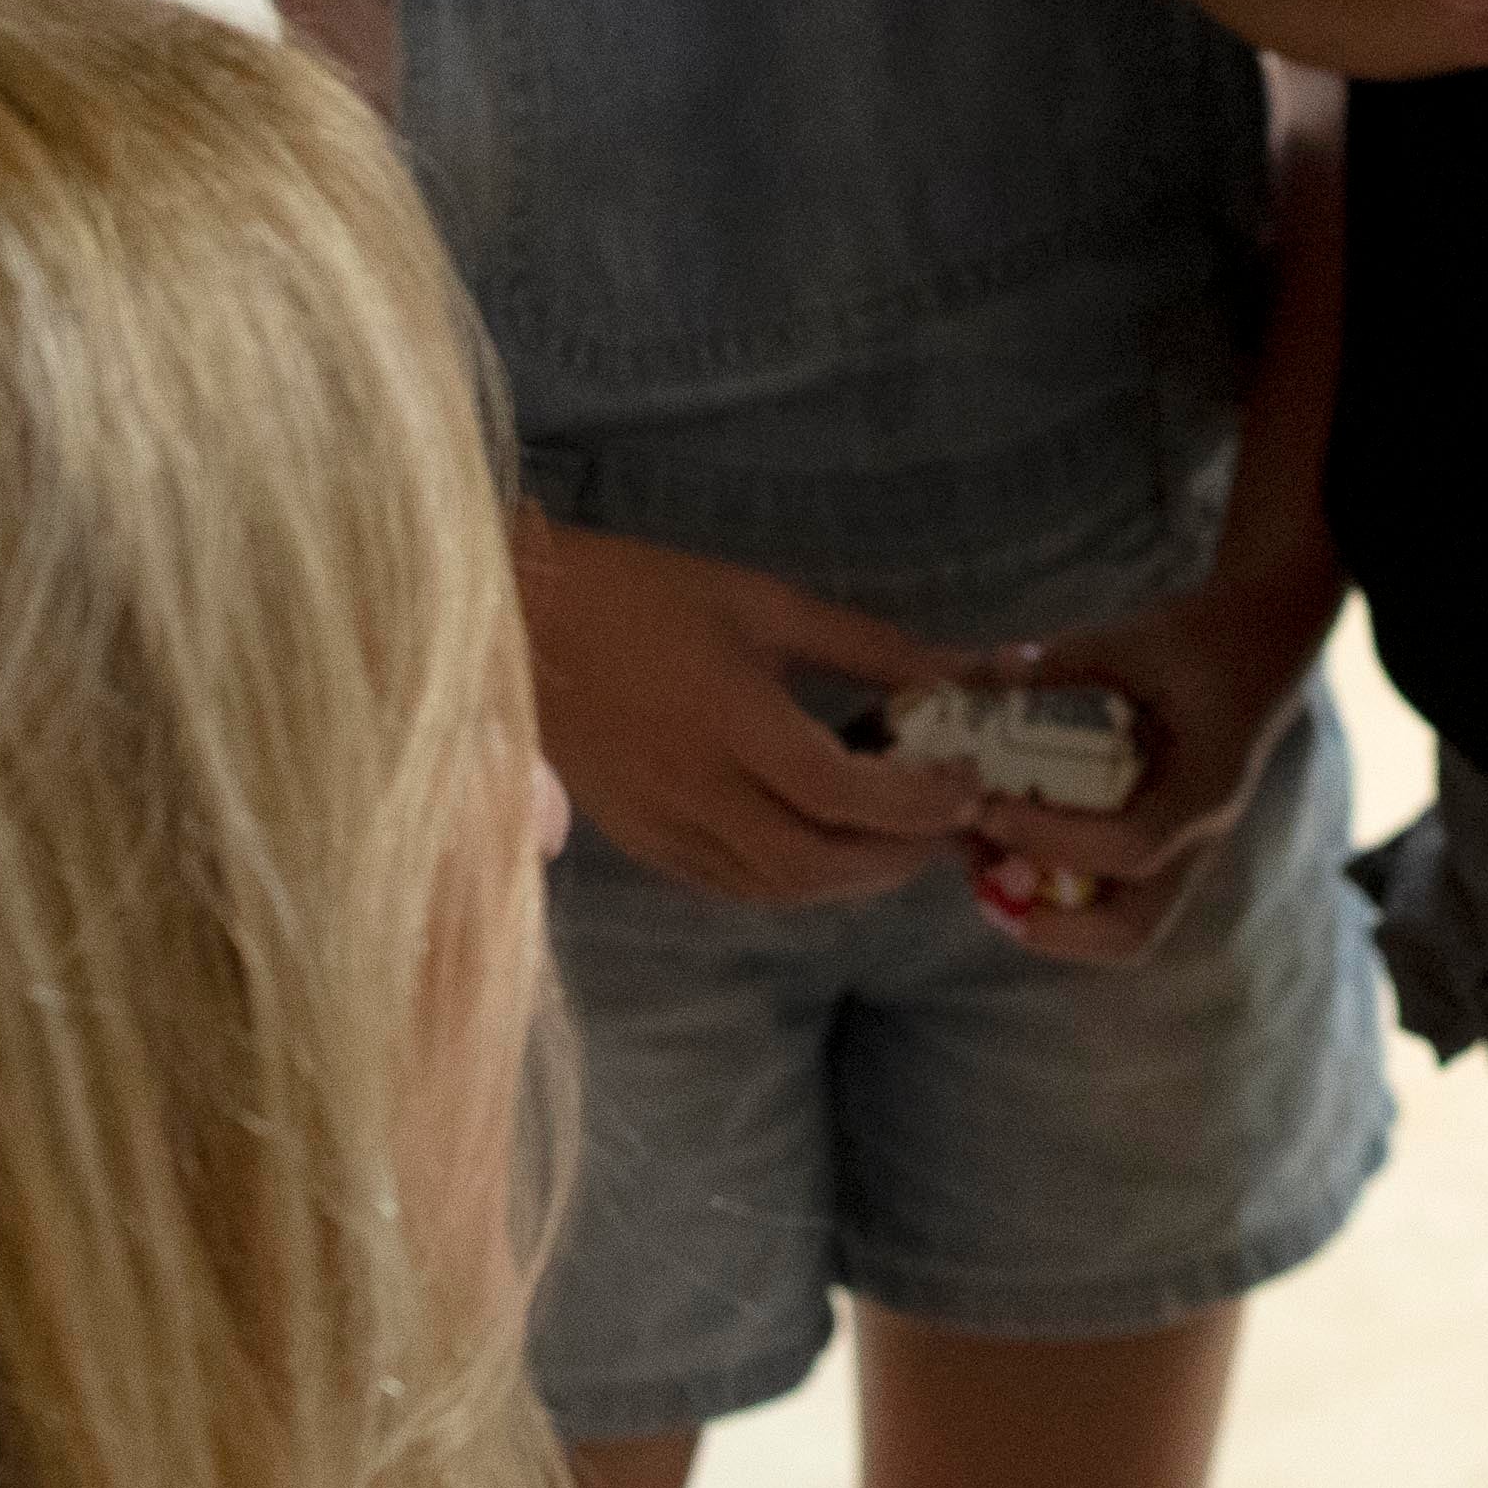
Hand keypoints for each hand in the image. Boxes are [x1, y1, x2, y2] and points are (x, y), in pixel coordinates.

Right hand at [512, 524, 978, 911]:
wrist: (520, 623)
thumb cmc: (643, 596)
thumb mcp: (761, 602)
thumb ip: (866, 645)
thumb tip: (963, 670)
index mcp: (726, 717)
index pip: (837, 790)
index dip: (915, 801)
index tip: (967, 783)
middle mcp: (692, 787)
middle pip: (811, 863)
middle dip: (894, 859)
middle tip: (943, 826)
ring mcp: (658, 826)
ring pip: (771, 890)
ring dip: (847, 881)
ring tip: (895, 841)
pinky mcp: (638, 843)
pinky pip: (728, 887)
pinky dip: (789, 883)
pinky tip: (821, 849)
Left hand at [953, 548, 1339, 964]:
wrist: (1248, 656)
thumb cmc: (1197, 648)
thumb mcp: (1139, 639)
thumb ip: (1069, 659)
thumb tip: (993, 670)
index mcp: (1203, 788)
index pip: (1133, 845)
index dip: (1054, 841)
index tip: (992, 810)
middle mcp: (1195, 839)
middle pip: (1132, 931)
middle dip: (1052, 929)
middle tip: (985, 889)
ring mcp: (1177, 854)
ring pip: (1117, 931)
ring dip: (1044, 918)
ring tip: (980, 871)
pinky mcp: (1155, 853)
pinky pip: (1105, 902)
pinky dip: (1051, 894)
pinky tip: (1003, 848)